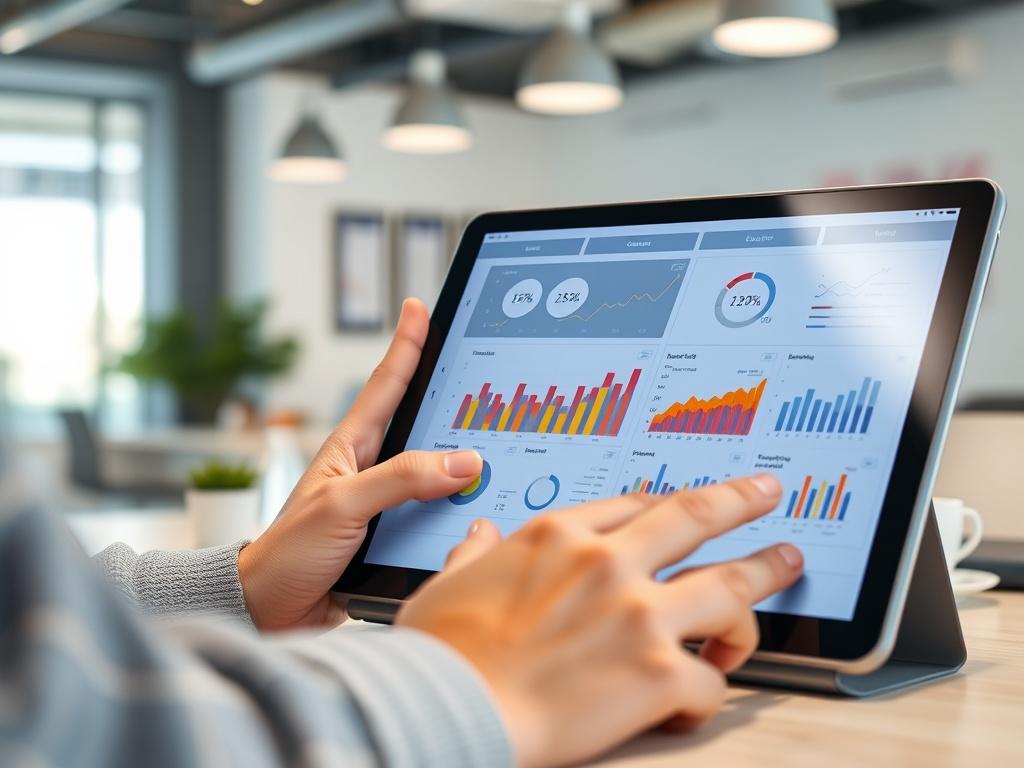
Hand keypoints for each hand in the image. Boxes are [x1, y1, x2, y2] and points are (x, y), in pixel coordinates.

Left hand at [238, 299, 483, 629]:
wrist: (270, 610)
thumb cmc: (290, 551)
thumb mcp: (344, 506)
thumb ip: (401, 480)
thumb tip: (464, 460)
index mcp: (351, 448)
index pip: (385, 385)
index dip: (405, 345)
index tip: (419, 307)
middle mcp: (371, 469)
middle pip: (422, 424)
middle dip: (454, 398)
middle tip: (489, 372)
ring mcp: (384, 503)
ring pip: (436, 473)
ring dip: (466, 464)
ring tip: (505, 445)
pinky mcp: (395, 537)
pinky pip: (436, 514)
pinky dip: (460, 510)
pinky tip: (483, 511)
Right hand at [397, 475, 802, 767]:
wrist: (449, 706)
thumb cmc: (444, 651)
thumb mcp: (450, 583)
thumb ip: (473, 553)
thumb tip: (478, 534)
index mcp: (559, 535)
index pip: (634, 506)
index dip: (668, 507)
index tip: (684, 506)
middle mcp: (608, 562)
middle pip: (696, 518)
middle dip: (740, 501)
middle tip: (766, 491)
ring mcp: (639, 614)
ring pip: (729, 587)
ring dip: (763, 579)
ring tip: (784, 568)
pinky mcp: (658, 673)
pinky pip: (710, 682)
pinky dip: (710, 691)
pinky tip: (694, 702)